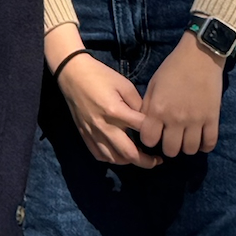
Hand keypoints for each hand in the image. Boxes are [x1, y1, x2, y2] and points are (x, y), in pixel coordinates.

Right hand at [46, 24, 159, 168]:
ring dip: (129, 161)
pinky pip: (98, 154)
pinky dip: (111, 158)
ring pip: (113, 158)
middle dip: (146, 161)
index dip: (156, 134)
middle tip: (157, 161)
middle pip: (129, 153)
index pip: (142, 129)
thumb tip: (148, 119)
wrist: (72, 73)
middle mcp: (104, 126)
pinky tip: (118, 154)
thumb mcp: (124, 84)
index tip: (164, 135)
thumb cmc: (99, 75)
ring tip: (138, 157)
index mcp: (116, 111)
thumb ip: (138, 103)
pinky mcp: (84, 133)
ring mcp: (93, 132)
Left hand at [138, 32, 224, 156]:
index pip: (149, 140)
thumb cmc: (172, 68)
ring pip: (190, 150)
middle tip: (169, 138)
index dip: (149, 140)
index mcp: (158, 109)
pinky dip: (204, 146)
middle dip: (167, 146)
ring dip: (185, 147)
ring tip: (184, 138)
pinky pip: (209, 143)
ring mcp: (196, 121)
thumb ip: (148, 106)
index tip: (153, 135)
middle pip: (170, 150)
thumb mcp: (153, 85)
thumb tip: (144, 124)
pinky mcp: (213, 119)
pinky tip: (199, 140)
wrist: (199, 56)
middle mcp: (176, 119)